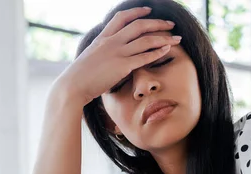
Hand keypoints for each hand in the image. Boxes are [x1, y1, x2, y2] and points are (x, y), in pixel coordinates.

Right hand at [55, 7, 181, 105]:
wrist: (72, 86)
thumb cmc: (79, 77)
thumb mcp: (90, 59)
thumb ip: (102, 54)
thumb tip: (109, 59)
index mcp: (102, 38)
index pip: (121, 17)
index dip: (137, 12)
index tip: (148, 10)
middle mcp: (111, 42)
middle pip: (139, 25)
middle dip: (157, 23)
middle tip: (171, 24)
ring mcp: (117, 53)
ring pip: (145, 40)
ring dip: (164, 38)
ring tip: (177, 38)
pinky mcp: (122, 66)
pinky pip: (144, 57)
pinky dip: (158, 52)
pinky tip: (168, 50)